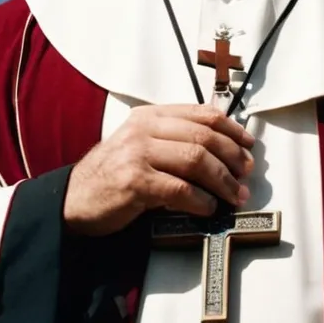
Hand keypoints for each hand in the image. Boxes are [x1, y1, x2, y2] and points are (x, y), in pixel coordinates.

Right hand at [63, 105, 254, 236]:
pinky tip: (208, 208)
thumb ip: (172, 139)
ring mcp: (137, 154)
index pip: (200, 114)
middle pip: (203, 137)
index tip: (248, 144)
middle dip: (232, 157)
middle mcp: (143, 129)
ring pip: (196, 161)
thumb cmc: (113, 174)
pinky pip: (180, 189)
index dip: (231, 129)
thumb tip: (221, 148)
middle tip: (246, 175)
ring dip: (222, 181)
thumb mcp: (140, 145)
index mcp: (149, 116)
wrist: (74, 199)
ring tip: (234, 196)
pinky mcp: (134, 182)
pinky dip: (201, 200)